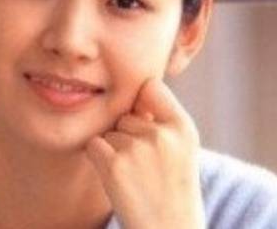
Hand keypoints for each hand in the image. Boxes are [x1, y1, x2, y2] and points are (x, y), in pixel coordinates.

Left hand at [85, 78, 204, 228]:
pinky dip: (98, 159)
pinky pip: (93, 144)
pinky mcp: (115, 165)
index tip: (143, 118)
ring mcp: (138, 148)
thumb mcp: (182, 149)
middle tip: (143, 166)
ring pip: (108, 131)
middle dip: (126, 134)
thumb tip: (131, 91)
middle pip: (125, 114)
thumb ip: (161, 119)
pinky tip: (116, 178)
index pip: (150, 86)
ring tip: (134, 176)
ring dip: (113, 150)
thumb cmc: (172, 190)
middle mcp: (162, 134)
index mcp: (183, 127)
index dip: (140, 100)